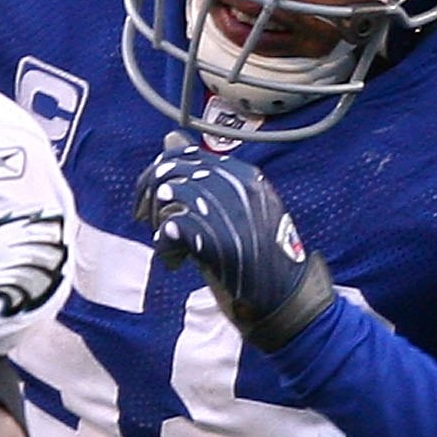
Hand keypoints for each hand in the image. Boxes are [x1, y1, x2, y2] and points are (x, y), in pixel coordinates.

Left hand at [135, 133, 334, 351]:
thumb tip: (170, 138)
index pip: (185, 155)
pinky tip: (176, 261)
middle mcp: (237, 186)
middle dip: (151, 197)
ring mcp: (228, 211)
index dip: (160, 176)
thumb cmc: (259, 257)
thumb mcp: (238, 209)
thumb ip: (203, 175)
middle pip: (170, 172)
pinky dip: (165, 248)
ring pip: (168, 197)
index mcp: (245, 175)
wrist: (286, 298)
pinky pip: (170, 230)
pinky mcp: (215, 240)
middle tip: (149, 222)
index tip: (154, 201)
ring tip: (170, 245)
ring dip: (158, 222)